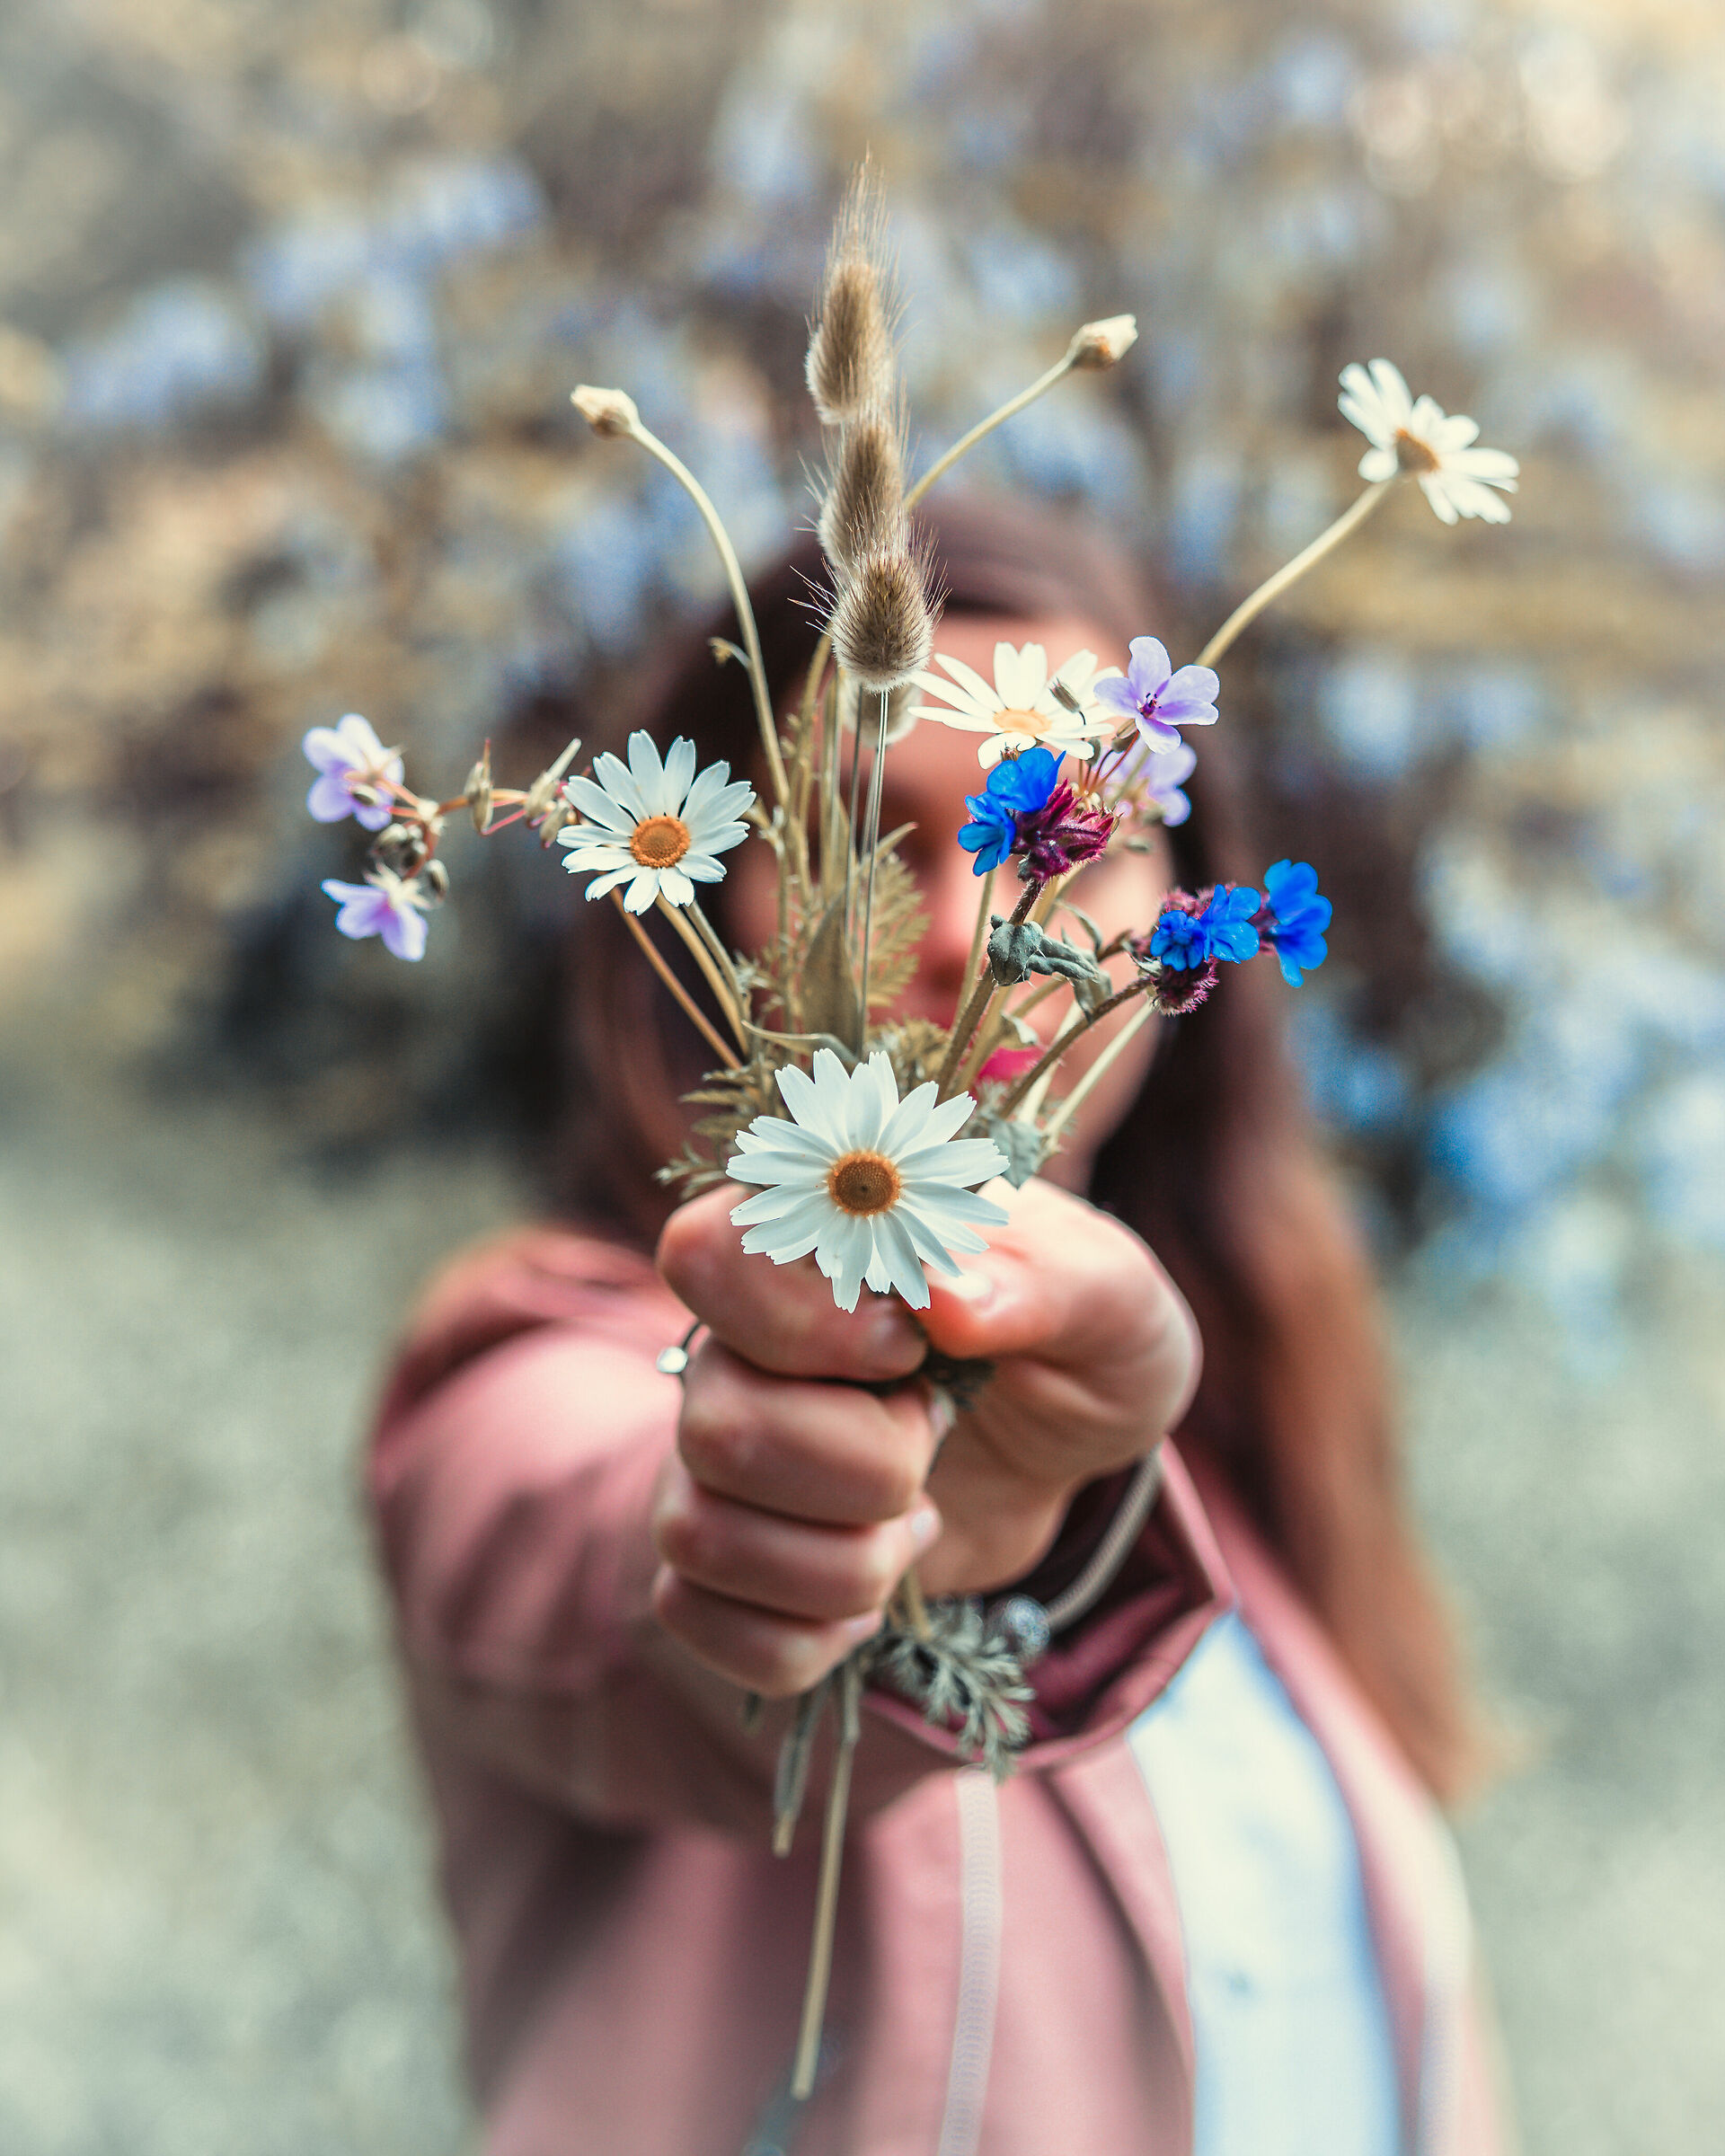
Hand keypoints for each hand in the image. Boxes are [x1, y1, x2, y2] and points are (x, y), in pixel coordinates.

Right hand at [651, 1177, 1198, 1695]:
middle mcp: (737, 1339)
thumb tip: (948, 1300)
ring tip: (916, 1524)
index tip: (910, 1351)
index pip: (705, 1257)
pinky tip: (868, 1606)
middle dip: (865, 1471)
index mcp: (810, 1241)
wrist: (1067, 1438)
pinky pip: (695, 1617)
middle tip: (935, 1438)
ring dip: (841, 1566)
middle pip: (717, 1427)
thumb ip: (1046, 1284)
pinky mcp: (723, 1544)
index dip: (804, 1328)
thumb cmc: (1082, 1336)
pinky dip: (798, 1640)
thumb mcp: (1112, 1298)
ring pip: (697, 1533)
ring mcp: (719, 1446)